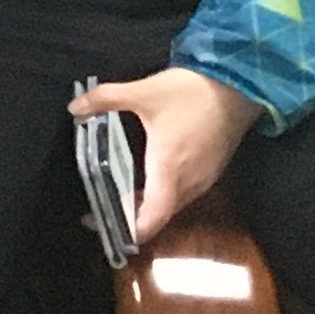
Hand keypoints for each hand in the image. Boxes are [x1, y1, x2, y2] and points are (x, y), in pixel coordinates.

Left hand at [72, 67, 256, 246]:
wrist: (239, 83)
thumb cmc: (191, 93)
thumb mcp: (144, 91)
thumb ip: (105, 99)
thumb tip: (74, 107)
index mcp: (169, 171)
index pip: (152, 218)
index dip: (129, 230)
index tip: (103, 227)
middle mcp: (190, 182)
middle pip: (160, 215)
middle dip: (131, 218)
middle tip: (100, 209)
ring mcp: (204, 177)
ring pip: (173, 204)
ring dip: (148, 206)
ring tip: (119, 197)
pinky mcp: (212, 169)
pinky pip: (184, 192)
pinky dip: (163, 195)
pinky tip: (148, 179)